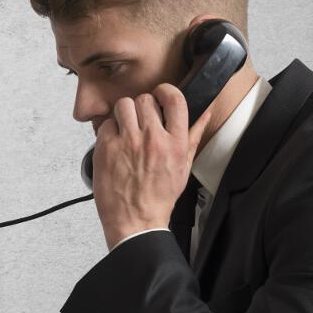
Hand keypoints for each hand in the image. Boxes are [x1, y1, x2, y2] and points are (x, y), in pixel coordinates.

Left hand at [92, 84, 211, 249]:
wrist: (136, 221)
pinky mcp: (107, 148)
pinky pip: (106, 124)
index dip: (165, 91)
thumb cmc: (159, 196)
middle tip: (140, 122)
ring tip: (126, 130)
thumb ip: (194, 135)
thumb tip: (206, 113)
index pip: (174, 99)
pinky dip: (108, 132)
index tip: (160, 95)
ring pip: (123, 105)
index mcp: (175, 142)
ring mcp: (128, 142)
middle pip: (145, 99)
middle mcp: (152, 139)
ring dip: (124, 115)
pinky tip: (115, 145)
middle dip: (142, 107)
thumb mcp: (184, 165)